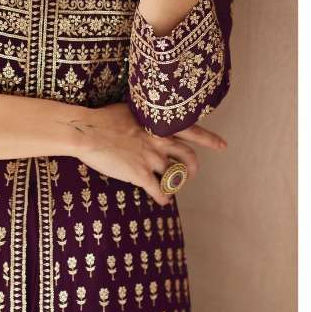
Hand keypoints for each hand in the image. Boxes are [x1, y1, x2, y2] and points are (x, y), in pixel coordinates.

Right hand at [68, 103, 227, 206]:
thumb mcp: (130, 109)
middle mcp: (160, 141)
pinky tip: (161, 201)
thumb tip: (145, 118)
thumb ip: (144, 116)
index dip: (209, 139)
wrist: (88, 131)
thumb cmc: (103, 118)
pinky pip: (159, 190)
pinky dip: (163, 198)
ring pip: (174, 175)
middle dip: (193, 168)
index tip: (222, 146)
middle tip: (192, 174)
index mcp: (158, 124)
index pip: (191, 130)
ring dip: (176, 184)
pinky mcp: (140, 174)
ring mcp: (151, 158)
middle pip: (188, 157)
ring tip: (172, 188)